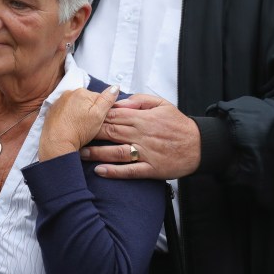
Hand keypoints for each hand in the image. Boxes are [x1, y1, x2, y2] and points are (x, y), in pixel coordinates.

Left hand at [38, 85, 119, 160]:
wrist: (57, 142)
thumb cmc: (79, 130)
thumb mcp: (98, 115)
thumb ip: (107, 99)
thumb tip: (115, 87)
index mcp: (82, 92)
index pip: (99, 98)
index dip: (102, 110)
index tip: (98, 121)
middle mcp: (69, 93)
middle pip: (86, 101)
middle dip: (89, 111)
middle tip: (88, 125)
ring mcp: (59, 101)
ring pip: (76, 105)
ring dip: (78, 113)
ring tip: (78, 126)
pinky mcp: (52, 110)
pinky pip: (65, 110)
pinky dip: (68, 116)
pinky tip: (70, 125)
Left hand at [80, 93, 200, 179]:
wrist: (200, 146)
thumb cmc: (179, 125)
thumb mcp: (162, 104)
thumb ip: (140, 101)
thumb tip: (120, 101)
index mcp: (143, 119)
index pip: (114, 116)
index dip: (96, 117)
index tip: (81, 117)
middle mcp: (142, 136)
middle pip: (111, 133)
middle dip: (90, 134)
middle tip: (73, 135)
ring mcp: (146, 153)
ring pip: (116, 153)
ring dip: (97, 153)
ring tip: (79, 153)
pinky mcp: (151, 169)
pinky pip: (130, 171)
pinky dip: (114, 171)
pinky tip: (100, 171)